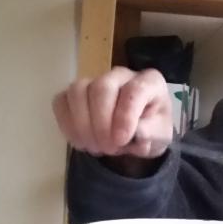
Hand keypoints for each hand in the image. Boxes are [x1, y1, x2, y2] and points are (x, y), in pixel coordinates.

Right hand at [52, 67, 173, 160]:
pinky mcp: (75, 94)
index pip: (134, 90)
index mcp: (149, 81)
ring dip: (82, 125)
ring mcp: (95, 81)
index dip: (125, 117)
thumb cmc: (150, 130)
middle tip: (109, 148)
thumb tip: (137, 132)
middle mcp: (121, 75)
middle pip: (101, 88)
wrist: (136, 136)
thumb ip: (151, 132)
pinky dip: (67, 125)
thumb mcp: (160, 136)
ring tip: (95, 147)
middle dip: (101, 123)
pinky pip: (61, 102)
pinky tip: (81, 142)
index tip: (122, 140)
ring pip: (77, 91)